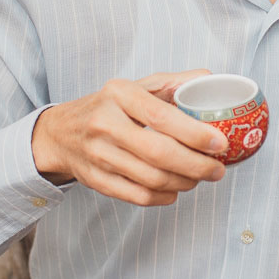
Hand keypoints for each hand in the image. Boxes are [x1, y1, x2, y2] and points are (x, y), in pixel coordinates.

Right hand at [32, 69, 229, 206]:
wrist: (60, 133)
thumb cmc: (107, 107)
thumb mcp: (135, 86)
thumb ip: (173, 83)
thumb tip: (210, 81)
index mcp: (119, 94)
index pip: (161, 116)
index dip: (194, 133)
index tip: (219, 143)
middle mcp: (105, 124)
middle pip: (158, 153)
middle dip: (196, 165)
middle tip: (217, 169)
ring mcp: (98, 155)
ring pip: (151, 178)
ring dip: (183, 182)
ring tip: (199, 178)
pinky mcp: (95, 180)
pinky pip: (137, 195)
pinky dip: (163, 197)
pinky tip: (175, 190)